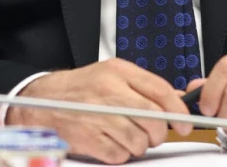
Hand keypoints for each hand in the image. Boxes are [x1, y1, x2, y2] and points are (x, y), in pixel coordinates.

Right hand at [10, 59, 192, 163]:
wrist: (42, 102)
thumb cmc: (81, 89)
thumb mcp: (112, 75)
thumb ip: (144, 86)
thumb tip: (177, 101)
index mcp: (118, 72)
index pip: (160, 91)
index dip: (178, 110)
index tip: (184, 122)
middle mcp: (109, 92)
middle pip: (153, 119)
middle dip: (160, 132)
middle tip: (154, 134)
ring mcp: (98, 116)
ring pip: (140, 141)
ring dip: (139, 144)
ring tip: (127, 136)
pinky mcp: (89, 139)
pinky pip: (120, 155)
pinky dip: (120, 153)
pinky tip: (111, 142)